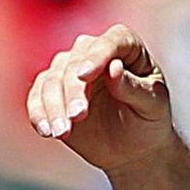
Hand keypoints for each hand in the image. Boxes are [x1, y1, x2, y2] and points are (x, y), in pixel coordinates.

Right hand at [25, 24, 173, 173]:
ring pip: (51, 80)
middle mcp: (94, 51)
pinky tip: (46, 131)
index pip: (111, 42)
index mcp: (126, 46)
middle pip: (75, 62)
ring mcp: (69, 70)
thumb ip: (134, 88)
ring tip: (62, 133)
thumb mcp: (152, 106)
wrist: (133, 147)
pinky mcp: (52, 91)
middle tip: (77, 117)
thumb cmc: (149, 120)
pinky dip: (38, 113)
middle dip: (73, 91)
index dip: (97, 56)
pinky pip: (37, 97)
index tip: (85, 75)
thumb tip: (113, 68)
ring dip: (54, 107)